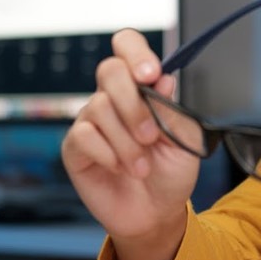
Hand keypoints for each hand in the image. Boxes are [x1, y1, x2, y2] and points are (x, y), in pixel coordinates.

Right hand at [61, 29, 197, 242]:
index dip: (135, 52)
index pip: (127, 46)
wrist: (157, 213)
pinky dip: (108, 153)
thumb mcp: (184, 140)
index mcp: (141, 87)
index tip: (149, 75)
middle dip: (133, 104)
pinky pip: (84, 135)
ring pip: (99, 107)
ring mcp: (92, 120)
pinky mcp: (76, 147)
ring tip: (141, 166)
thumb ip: (171, 109)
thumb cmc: (171, 172)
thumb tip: (162, 79)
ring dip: (127, 141)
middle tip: (151, 136)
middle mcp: (113, 98)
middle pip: (109, 70)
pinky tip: (120, 168)